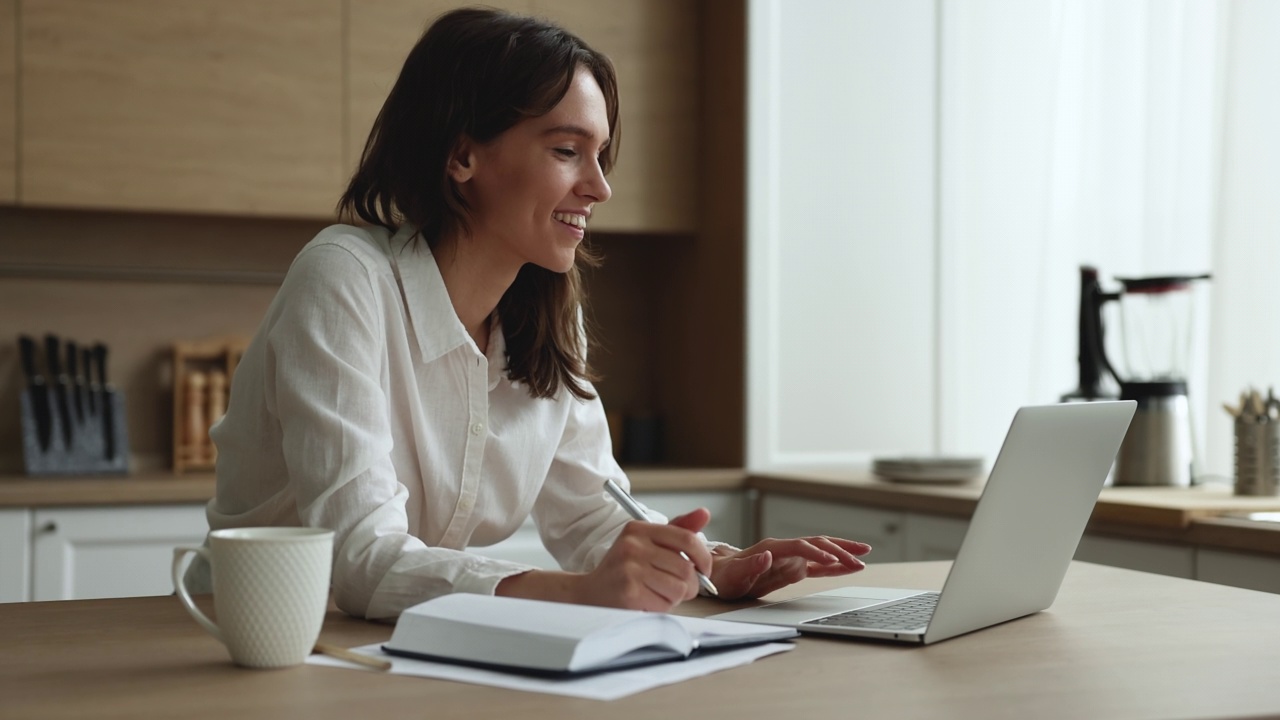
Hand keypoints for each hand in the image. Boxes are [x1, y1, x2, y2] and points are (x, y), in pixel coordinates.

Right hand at [569, 508, 715, 611]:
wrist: (588, 593)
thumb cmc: (622, 570)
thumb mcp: (646, 544)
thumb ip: (677, 531)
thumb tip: (703, 514)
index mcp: (639, 529)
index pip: (687, 539)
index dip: (703, 557)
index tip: (704, 569)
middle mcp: (633, 545)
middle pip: (687, 568)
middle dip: (690, 584)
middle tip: (677, 587)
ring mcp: (630, 569)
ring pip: (680, 588)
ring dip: (675, 597)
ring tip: (658, 593)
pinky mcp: (630, 592)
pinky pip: (666, 604)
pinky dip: (662, 607)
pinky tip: (647, 601)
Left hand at [708, 536, 872, 599]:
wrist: (719, 577)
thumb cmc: (724, 577)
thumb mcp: (733, 575)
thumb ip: (750, 565)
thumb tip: (766, 555)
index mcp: (772, 548)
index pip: (800, 546)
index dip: (816, 552)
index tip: (832, 560)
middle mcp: (784, 550)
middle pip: (817, 544)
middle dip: (839, 549)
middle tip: (861, 556)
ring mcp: (790, 559)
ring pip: (822, 552)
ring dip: (842, 554)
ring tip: (864, 556)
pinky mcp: (793, 569)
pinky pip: (818, 567)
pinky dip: (834, 567)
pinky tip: (849, 567)